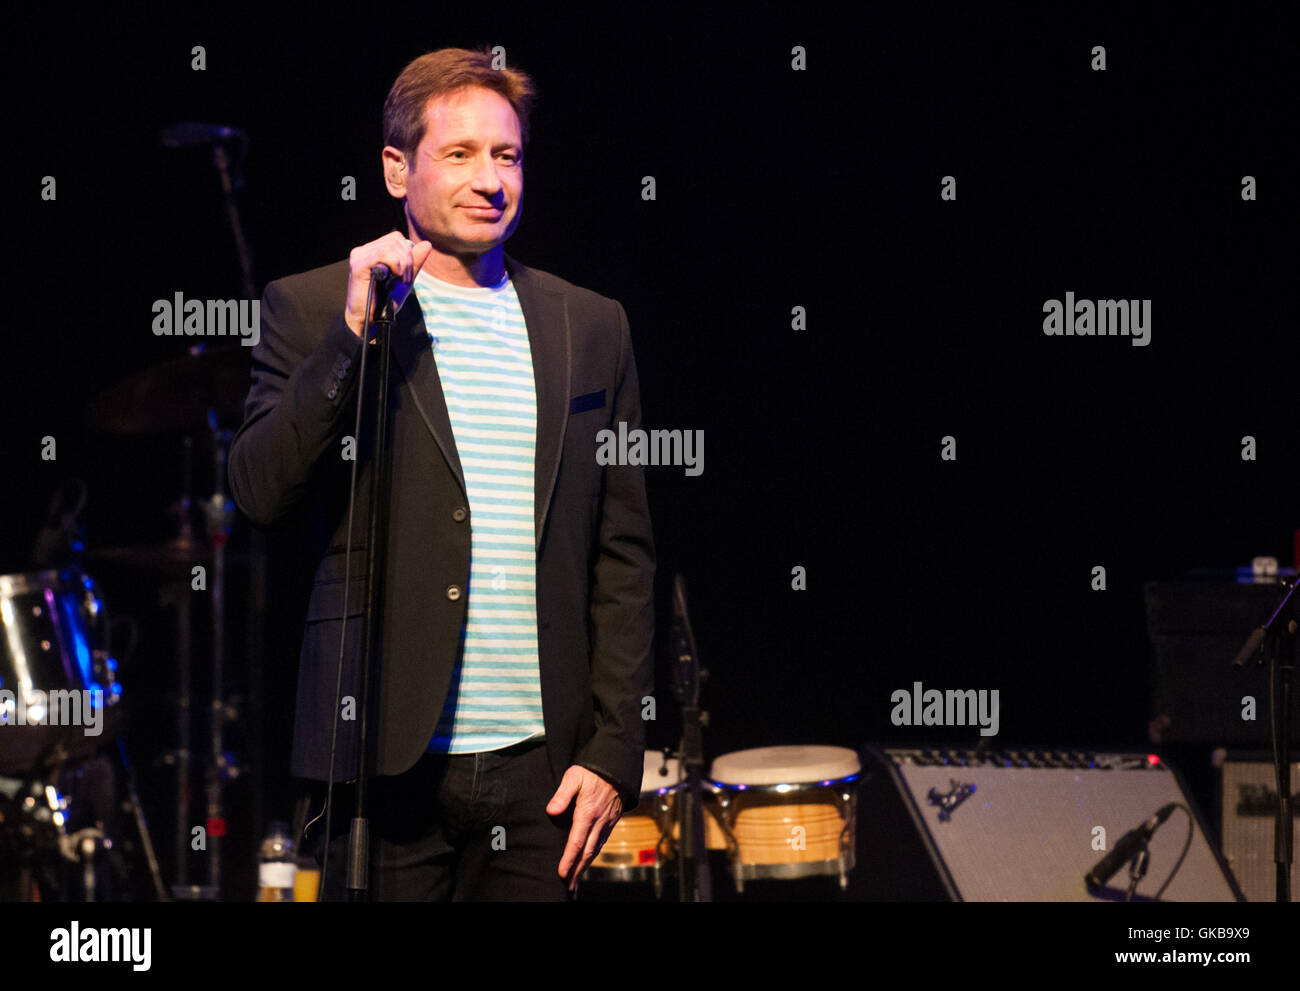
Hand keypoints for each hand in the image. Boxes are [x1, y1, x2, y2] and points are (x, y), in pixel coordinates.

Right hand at [344, 231, 432, 336]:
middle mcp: (364, 250)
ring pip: (391, 246)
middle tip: (404, 279)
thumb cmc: (383, 302)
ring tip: (399, 280)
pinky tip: (394, 278)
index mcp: (372, 251)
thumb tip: (426, 244)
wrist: (369, 320)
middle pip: (396, 240)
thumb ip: (414, 262)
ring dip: (403, 265)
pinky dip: (396, 266)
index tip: (406, 274)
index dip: (408, 253)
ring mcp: (360, 256)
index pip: (396, 238)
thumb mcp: (404, 280)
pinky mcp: (359, 265)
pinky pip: (384, 254)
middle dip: (407, 260)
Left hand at [546, 765, 622, 892]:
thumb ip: (562, 794)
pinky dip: (594, 855)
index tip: (562, 873)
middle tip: (568, 886)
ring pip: (595, 850)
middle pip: (587, 852)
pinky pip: (602, 843)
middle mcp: (599, 822)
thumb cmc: (592, 772)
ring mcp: (607, 823)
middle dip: (577, 870)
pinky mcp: (611, 822)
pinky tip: (588, 861)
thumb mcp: (574, 777)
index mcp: (587, 812)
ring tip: (576, 879)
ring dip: (585, 866)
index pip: (577, 841)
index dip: (569, 859)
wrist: (617, 768)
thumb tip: (551, 811)